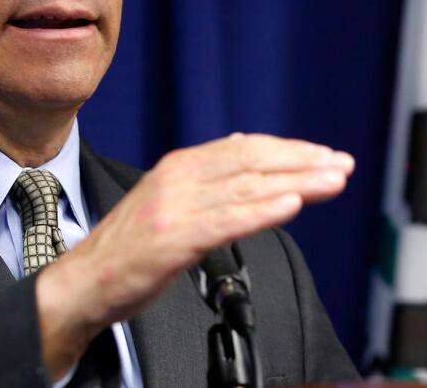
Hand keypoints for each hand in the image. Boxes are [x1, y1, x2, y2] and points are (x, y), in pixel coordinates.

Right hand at [35, 133, 353, 377]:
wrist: (85, 282)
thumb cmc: (129, 248)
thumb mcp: (167, 197)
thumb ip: (205, 174)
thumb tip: (243, 145)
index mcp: (179, 166)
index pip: (245, 148)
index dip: (290, 150)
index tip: (326, 156)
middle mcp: (178, 179)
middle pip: (251, 161)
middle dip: (302, 163)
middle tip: (341, 166)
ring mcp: (175, 208)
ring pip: (246, 187)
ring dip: (296, 183)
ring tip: (332, 182)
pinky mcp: (173, 238)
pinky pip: (225, 220)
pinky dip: (261, 210)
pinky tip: (290, 206)